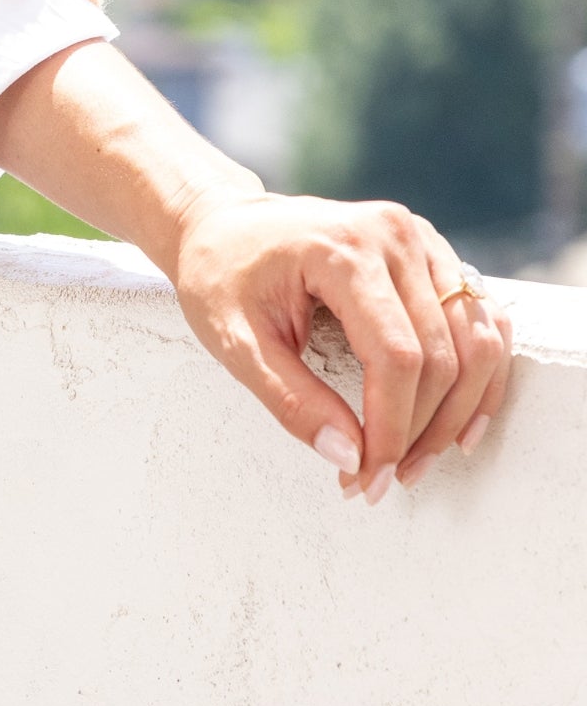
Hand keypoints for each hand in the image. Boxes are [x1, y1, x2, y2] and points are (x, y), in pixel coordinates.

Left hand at [166, 190, 511, 503]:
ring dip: (457, 413)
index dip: (391, 428)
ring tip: (417, 462)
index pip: (396, 355)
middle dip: (419, 432)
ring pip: (477, 342)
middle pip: (442, 356)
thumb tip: (349, 458)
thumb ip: (291, 400)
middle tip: (381, 482)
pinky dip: (482, 376)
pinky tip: (461, 424)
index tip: (368, 480)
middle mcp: (394, 236)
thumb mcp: (235, 340)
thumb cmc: (222, 276)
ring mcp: (421, 240)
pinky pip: (482, 321)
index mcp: (343, 249)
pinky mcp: (434, 254)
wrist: (225, 223)